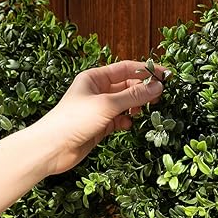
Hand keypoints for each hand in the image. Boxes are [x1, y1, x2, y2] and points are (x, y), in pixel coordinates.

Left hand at [34, 60, 166, 174]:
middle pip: (127, 86)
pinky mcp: (100, 126)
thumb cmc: (74, 120)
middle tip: (160, 97)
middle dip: (142, 91)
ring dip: (135, 108)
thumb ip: (133, 96)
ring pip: (125, 104)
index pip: (125, 69)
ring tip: (145, 112)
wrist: (53, 148)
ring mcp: (99, 109)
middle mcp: (97, 91)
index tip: (165, 75)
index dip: (145, 71)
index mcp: (95, 78)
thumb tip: (157, 87)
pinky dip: (126, 122)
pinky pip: (119, 120)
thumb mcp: (106, 105)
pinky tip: (128, 126)